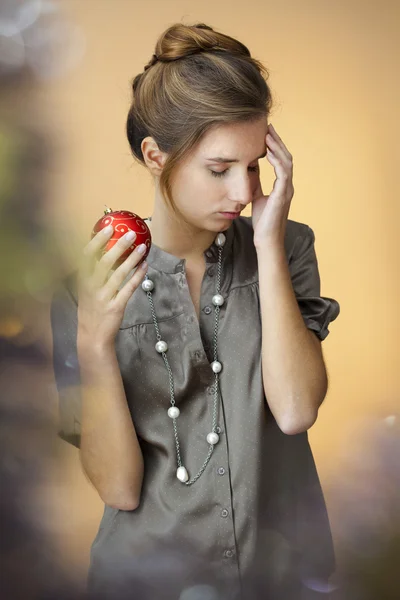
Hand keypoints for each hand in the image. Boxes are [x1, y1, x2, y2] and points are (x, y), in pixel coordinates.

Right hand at [76, 227, 147, 349]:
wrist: (92, 337)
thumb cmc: (91, 310)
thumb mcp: (86, 290)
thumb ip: (94, 273)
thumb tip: (110, 251)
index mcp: (82, 280)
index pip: (87, 255)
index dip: (97, 240)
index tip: (108, 228)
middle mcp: (91, 287)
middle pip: (105, 262)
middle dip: (119, 246)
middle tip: (131, 234)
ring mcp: (103, 297)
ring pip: (119, 274)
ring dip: (132, 259)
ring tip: (142, 248)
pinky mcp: (116, 307)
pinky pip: (129, 288)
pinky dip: (138, 276)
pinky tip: (145, 266)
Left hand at [252, 123, 293, 248]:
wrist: (267, 240)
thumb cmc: (263, 222)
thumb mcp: (258, 198)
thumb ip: (256, 185)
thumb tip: (249, 173)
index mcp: (282, 186)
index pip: (281, 161)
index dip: (275, 147)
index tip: (266, 134)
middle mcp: (287, 186)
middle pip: (286, 157)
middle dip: (277, 142)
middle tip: (267, 128)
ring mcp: (286, 190)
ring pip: (286, 162)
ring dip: (277, 148)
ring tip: (268, 135)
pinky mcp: (282, 196)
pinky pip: (283, 173)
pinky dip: (277, 161)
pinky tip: (269, 153)